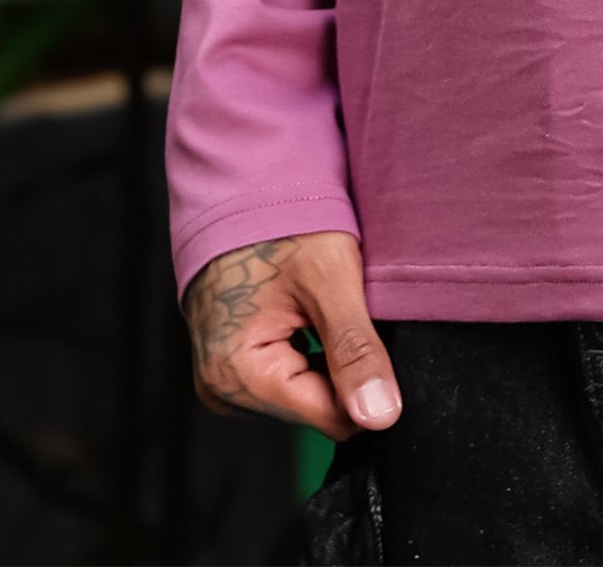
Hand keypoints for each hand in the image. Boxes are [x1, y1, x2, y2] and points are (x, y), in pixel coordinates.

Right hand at [184, 230, 399, 441]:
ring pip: (304, 394)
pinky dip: (305, 350)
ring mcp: (220, 379)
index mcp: (238, 374)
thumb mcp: (330, 278)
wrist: (240, 184)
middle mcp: (221, 388)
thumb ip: (355, 350)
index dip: (364, 379)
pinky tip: (302, 312)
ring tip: (317, 304)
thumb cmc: (282, 220)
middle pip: (316, 407)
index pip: (332, 417)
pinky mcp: (228, 366)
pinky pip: (285, 377)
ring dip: (322, 355)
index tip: (369, 328)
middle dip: (339, 364)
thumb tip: (382, 417)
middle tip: (337, 306)